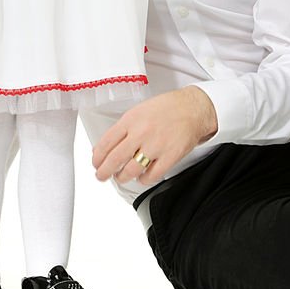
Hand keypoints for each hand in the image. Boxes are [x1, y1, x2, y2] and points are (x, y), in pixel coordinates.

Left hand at [92, 86, 217, 187]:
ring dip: (122, 177)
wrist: (193, 108)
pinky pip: (151, 176)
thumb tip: (105, 146)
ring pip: (130, 171)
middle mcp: (141, 133)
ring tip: (121, 177)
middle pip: (114, 160)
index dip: (97, 158)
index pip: (105, 143)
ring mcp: (156, 146)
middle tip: (102, 175)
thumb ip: (123, 128)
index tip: (96, 163)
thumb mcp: (139, 111)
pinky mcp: (170, 156)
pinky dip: (143, 180)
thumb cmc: (167, 108)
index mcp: (131, 119)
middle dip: (104, 172)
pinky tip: (142, 176)